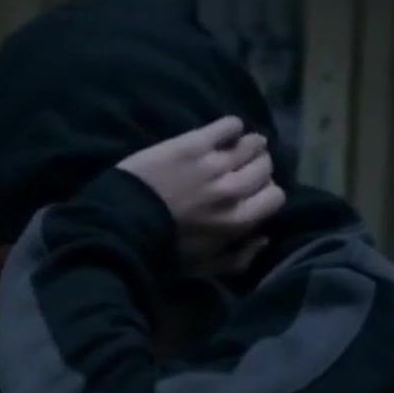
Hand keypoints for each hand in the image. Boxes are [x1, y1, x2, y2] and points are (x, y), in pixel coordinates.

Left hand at [117, 116, 285, 275]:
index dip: (265, 191)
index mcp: (238, 221)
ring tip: (236, 146)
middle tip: (241, 167)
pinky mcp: (193, 144)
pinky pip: (228, 125)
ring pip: (251, 144)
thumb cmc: (160, 251)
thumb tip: (264, 239)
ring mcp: (214, 164)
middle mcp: (233, 191)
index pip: (275, 196)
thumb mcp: (203, 267)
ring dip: (249, 144)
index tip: (252, 191)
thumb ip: (238, 257)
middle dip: (258, 167)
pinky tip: (225, 131)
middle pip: (264, 168)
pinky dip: (231, 126)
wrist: (118, 224)